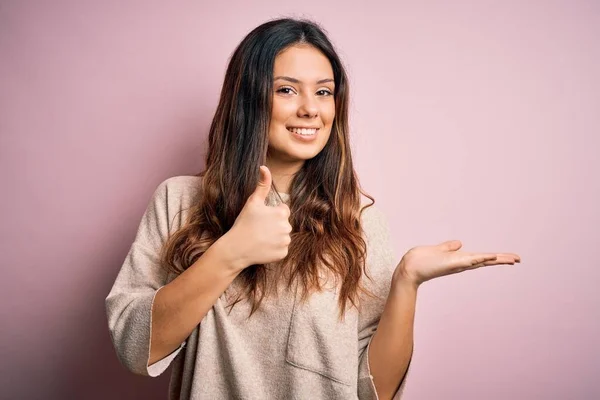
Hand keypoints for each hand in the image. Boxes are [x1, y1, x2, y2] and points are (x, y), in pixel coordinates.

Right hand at [224, 166, 291, 269]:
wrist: (236, 248)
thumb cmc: (243, 223)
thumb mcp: (253, 202)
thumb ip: (262, 184)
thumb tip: (264, 167)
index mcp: (282, 213)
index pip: (283, 211)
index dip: (271, 214)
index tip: (261, 219)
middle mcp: (287, 227)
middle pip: (284, 224)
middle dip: (274, 225)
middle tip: (259, 229)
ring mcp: (285, 242)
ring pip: (283, 236)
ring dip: (275, 237)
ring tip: (260, 238)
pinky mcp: (283, 254)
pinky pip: (281, 249)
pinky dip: (274, 249)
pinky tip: (262, 248)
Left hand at [393, 240, 520, 287]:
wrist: (409, 268)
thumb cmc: (421, 260)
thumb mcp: (438, 250)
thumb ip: (448, 247)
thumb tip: (459, 243)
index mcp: (459, 259)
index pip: (481, 258)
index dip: (494, 257)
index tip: (509, 257)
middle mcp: (461, 263)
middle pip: (486, 261)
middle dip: (502, 259)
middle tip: (518, 259)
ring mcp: (458, 264)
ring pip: (482, 260)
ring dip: (497, 259)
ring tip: (513, 258)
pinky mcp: (453, 263)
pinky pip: (470, 260)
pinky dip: (482, 258)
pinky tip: (493, 256)